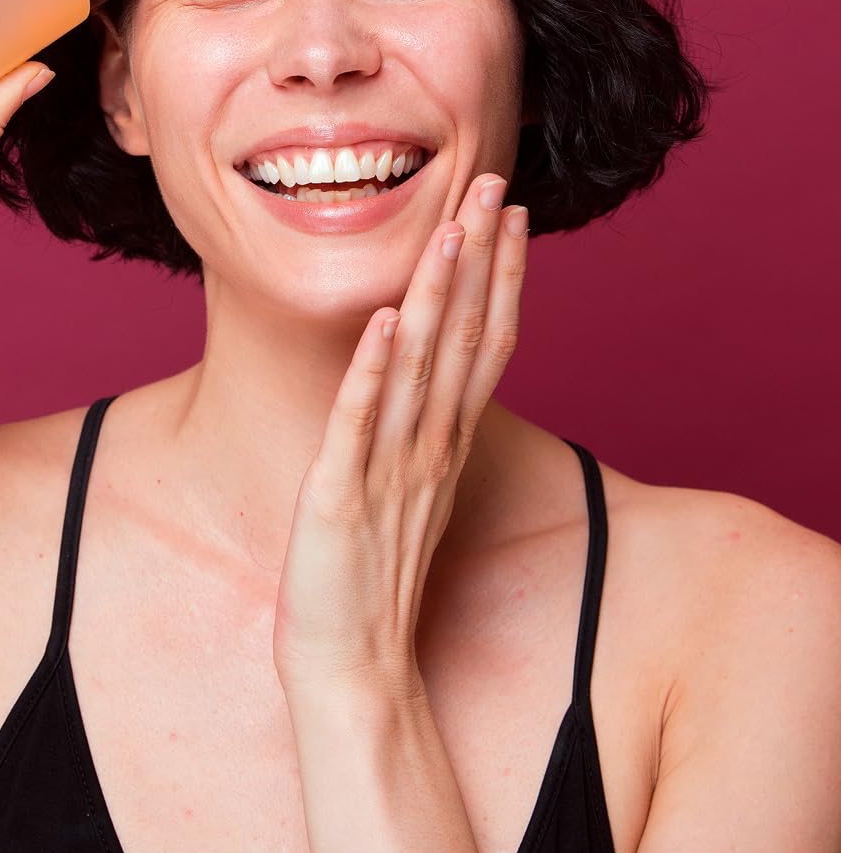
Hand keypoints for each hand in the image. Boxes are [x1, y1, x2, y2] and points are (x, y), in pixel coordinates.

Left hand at [271, 172, 528, 698]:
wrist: (353, 666)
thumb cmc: (373, 578)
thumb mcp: (408, 491)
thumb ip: (420, 434)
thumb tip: (423, 382)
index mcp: (445, 445)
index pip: (486, 345)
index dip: (502, 277)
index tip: (512, 216)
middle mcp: (430, 449)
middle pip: (465, 338)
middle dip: (481, 259)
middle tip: (495, 186)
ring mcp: (389, 471)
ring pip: (422, 368)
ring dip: (438, 296)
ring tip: (451, 229)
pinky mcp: (340, 496)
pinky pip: (359, 424)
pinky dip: (372, 371)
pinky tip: (386, 320)